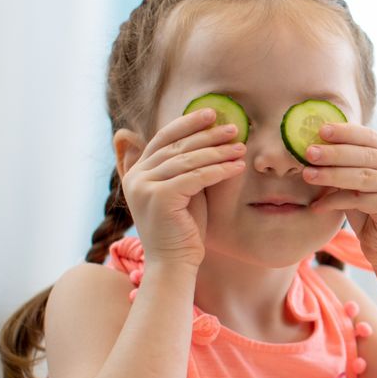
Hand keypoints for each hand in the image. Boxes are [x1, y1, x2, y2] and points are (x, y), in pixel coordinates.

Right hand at [120, 109, 247, 268]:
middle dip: (207, 135)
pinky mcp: (160, 197)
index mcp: (137, 172)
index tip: (211, 113)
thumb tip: (206, 138)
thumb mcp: (184, 191)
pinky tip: (238, 166)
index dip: (187, 124)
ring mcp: (145, 186)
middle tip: (233, 127)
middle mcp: (136, 177)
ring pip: (188, 160)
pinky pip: (196, 177)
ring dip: (218, 151)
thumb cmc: (183, 230)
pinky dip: (220, 170)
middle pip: (177, 146)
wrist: (174, 264)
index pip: (163, 138)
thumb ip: (186, 167)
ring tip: (240, 146)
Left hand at [302, 123, 376, 269]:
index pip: (370, 137)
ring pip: (361, 176)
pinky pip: (359, 199)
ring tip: (307, 175)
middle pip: (365, 154)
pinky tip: (317, 206)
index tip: (320, 130)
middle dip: (334, 152)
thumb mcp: (357, 186)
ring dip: (331, 175)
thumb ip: (346, 167)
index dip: (345, 132)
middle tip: (308, 152)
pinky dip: (335, 201)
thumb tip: (316, 147)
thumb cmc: (370, 216)